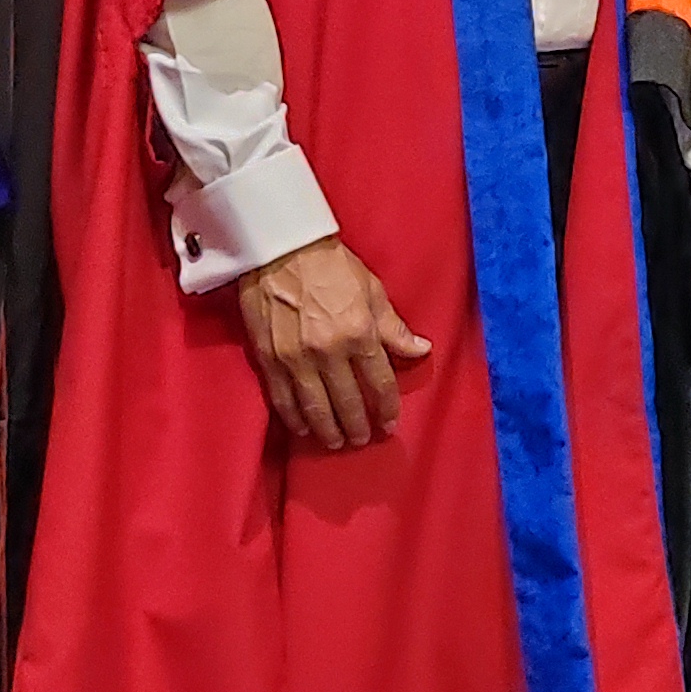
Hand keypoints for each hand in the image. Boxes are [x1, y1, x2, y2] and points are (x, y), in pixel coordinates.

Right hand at [242, 238, 430, 450]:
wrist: (280, 248)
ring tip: (336, 442)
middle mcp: (328, 352)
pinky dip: (295, 418)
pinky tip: (303, 428)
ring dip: (328, 430)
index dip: (387, 409)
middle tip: (362, 439)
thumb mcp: (373, 290)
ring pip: (315, 408)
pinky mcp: (269, 359)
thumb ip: (394, 328)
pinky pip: (283, 399)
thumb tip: (421, 350)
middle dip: (358, 427)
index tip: (390, 423)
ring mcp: (295, 359)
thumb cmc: (331, 265)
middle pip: (348, 403)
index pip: (380, 384)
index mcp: (359, 333)